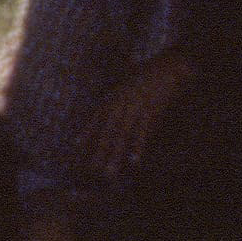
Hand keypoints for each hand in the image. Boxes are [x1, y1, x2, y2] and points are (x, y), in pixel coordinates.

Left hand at [81, 51, 187, 191]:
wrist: (166, 68)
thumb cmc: (144, 73)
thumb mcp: (123, 80)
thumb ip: (114, 95)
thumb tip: (106, 108)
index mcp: (112, 97)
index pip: (95, 118)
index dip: (86, 132)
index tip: (75, 146)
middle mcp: (120, 104)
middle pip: (106, 132)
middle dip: (98, 151)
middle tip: (90, 169)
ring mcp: (134, 109)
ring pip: (121, 136)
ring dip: (115, 155)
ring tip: (108, 172)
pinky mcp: (151, 113)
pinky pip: (143, 133)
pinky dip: (138, 147)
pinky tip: (134, 161)